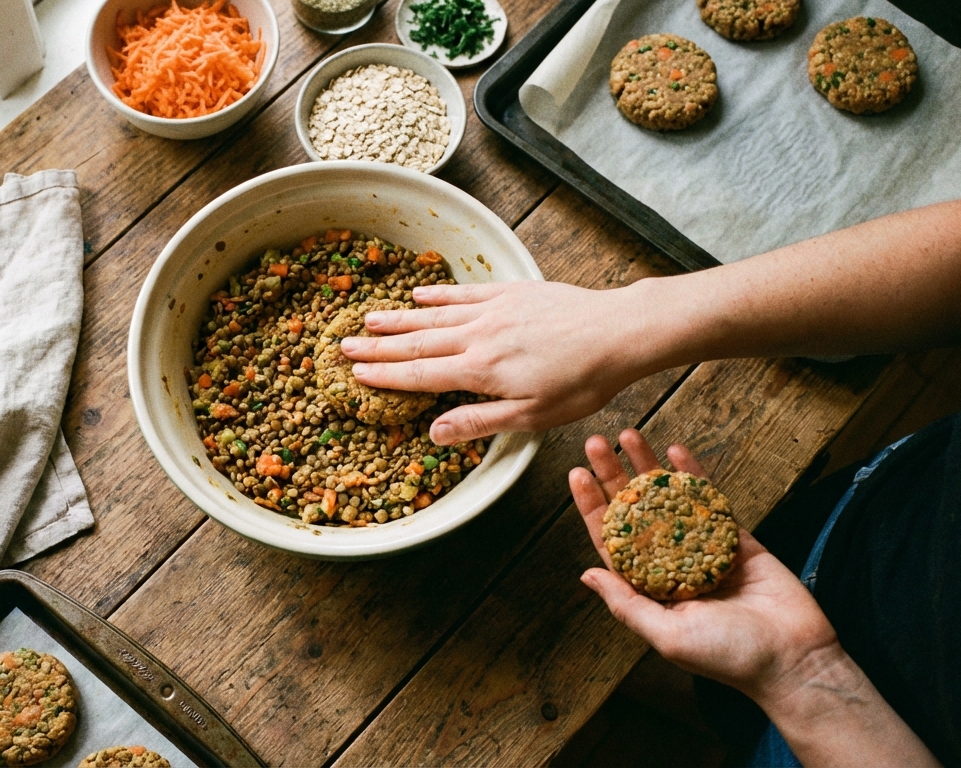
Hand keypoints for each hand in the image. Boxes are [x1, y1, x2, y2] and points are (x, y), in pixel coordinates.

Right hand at [339, 281, 656, 444]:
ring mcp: (492, 311)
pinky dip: (437, 296)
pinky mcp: (511, 293)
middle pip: (417, 343)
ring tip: (368, 317)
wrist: (617, 332)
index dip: (385, 376)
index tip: (356, 373)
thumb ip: (480, 421)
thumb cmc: (581, 381)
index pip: (420, 375)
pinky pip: (463, 295)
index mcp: (480, 371)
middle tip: (344, 345)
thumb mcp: (533, 416)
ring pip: (433, 316)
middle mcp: (478, 337)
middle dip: (378, 346)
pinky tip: (418, 295)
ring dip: (398, 318)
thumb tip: (434, 433)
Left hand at [571, 429, 838, 699]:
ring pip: (668, 500)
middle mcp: (671, 565)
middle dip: (614, 476)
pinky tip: (677, 452)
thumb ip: (627, 603)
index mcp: (649, 589)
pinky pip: (709, 500)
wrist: (794, 659)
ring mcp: (702, 547)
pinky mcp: (736, 538)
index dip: (594, 507)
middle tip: (596, 443)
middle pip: (635, 512)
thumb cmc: (728, 657)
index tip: (578, 475)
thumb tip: (587, 574)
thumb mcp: (667, 635)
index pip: (612, 541)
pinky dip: (694, 475)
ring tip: (629, 435)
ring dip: (649, 468)